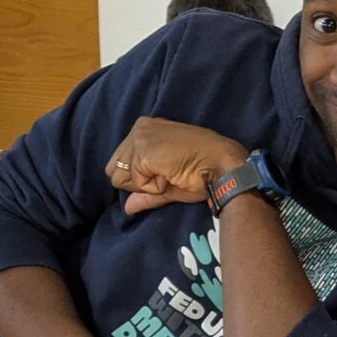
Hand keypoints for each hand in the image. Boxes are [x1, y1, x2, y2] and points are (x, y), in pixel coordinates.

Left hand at [107, 120, 245, 212]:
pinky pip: (135, 183)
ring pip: (120, 178)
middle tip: (167, 174)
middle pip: (114, 170)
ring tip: (170, 173)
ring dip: (145, 184)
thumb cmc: (201, 172)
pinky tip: (172, 174)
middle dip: (138, 181)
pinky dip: (153, 187)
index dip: (141, 178)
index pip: (122, 164)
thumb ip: (144, 193)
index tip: (168, 171)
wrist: (221, 165)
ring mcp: (139, 138)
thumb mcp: (167, 183)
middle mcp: (138, 128)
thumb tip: (126, 208)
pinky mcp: (143, 151)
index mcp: (144, 129)